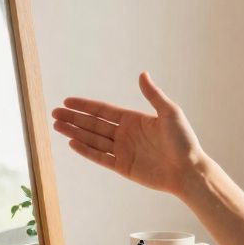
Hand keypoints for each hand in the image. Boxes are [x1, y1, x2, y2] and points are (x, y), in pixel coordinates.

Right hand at [52, 72, 205, 196]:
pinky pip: (100, 157)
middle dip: (74, 119)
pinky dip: (86, 151)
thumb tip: (142, 74)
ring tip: (56, 126)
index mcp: (134, 120)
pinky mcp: (123, 167)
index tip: (67, 101)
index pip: (103, 111)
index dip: (85, 106)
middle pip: (93, 124)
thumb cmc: (184, 141)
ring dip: (75, 133)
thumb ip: (153, 94)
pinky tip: (72, 143)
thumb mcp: (170, 113)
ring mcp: (123, 151)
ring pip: (93, 140)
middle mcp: (125, 134)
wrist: (189, 170)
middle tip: (54, 114)